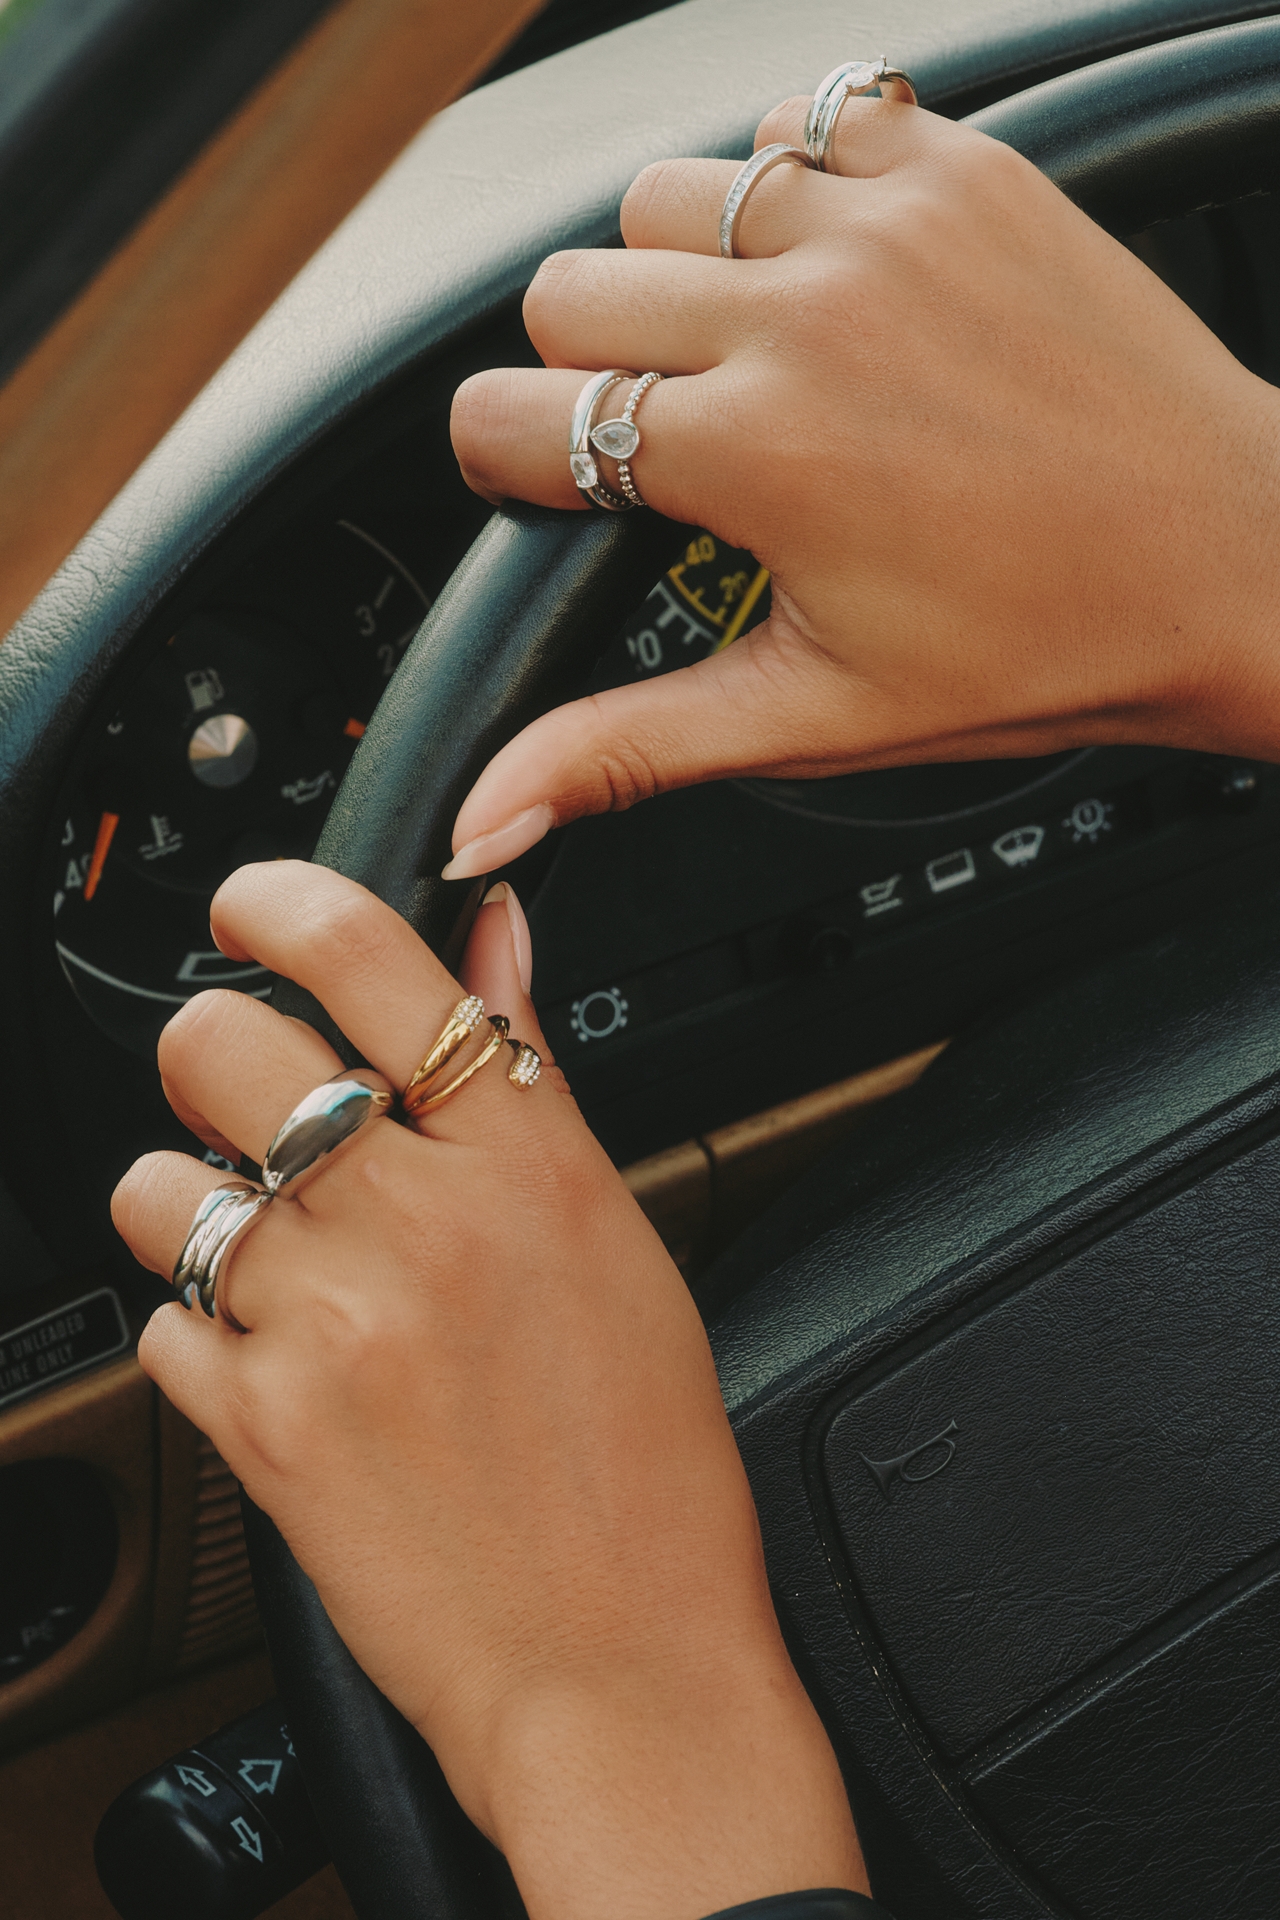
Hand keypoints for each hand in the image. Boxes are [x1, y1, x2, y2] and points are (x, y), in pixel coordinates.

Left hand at [112, 862, 864, 1919]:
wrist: (619, 1661)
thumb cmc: (644, 1464)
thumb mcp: (615, 1241)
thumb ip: (530, 1078)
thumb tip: (491, 943)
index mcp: (527, 1163)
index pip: (372, 963)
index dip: (281, 902)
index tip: (248, 905)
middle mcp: (419, 1225)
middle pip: (221, 1049)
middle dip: (214, 1058)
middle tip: (249, 1102)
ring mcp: (326, 1326)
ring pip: (160, 1185)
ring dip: (191, 1202)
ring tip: (261, 1252)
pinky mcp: (257, 1432)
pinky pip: (160, 1324)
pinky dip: (199, 1331)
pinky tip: (276, 1363)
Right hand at [443, 95, 1279, 878]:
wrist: (1226, 561)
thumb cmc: (1042, 644)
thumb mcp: (815, 716)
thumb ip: (627, 748)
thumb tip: (488, 818)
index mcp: (754, 451)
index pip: (512, 415)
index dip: (514, 467)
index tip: (564, 490)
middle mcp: (806, 312)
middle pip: (566, 289)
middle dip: (589, 373)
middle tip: (676, 441)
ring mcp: (886, 224)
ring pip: (665, 191)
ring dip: (678, 273)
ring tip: (752, 356)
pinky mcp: (960, 172)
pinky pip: (801, 120)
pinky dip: (789, 187)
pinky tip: (834, 279)